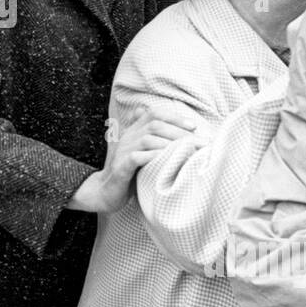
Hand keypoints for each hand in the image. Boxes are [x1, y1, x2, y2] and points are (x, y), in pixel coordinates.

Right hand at [70, 106, 198, 213]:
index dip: (174, 117)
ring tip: (190, 153)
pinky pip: (136, 157)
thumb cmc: (131, 173)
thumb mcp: (144, 153)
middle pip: (154, 125)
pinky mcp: (120, 168)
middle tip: (200, 143)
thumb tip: (184, 132)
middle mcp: (128, 137)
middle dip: (180, 132)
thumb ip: (157, 141)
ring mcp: (123, 152)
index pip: (153, 114)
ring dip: (171, 145)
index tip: (193, 127)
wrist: (105, 192)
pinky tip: (168, 162)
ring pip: (147, 139)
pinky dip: (154, 157)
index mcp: (134, 131)